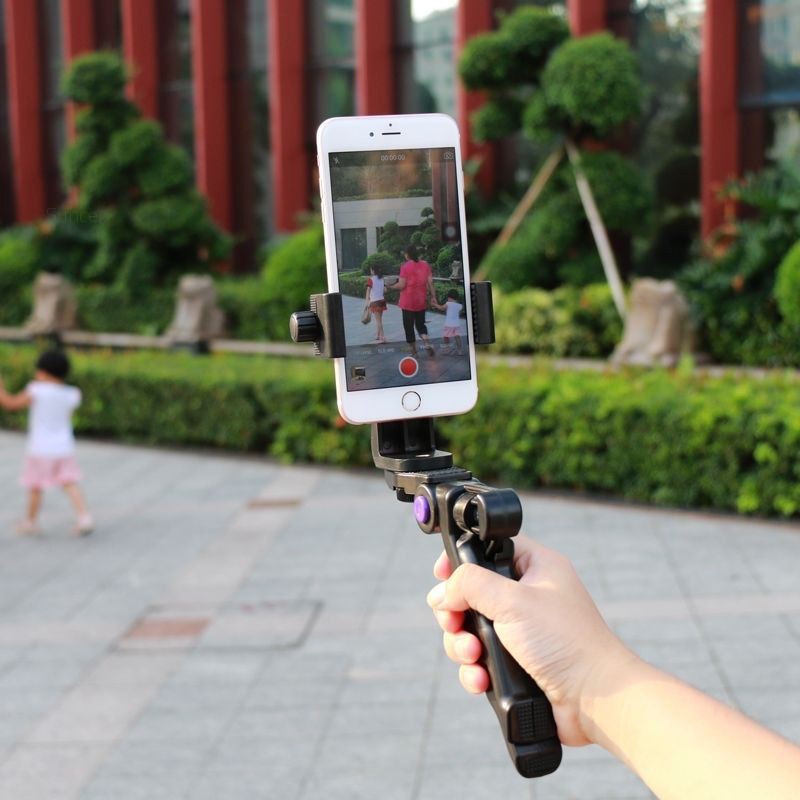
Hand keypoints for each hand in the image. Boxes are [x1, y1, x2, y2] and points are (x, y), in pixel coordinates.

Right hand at [427, 536, 633, 746]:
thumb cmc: (566, 642)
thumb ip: (470, 585)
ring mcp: (522, 630)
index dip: (463, 559)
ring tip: (473, 656)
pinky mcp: (517, 662)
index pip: (490, 548)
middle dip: (456, 614)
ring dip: (462, 645)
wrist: (595, 700)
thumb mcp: (513, 600)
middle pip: (471, 593)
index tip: (442, 574)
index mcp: (535, 567)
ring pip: (471, 629)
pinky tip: (482, 679)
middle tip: (454, 623)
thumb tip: (442, 591)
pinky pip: (481, 660)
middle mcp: (528, 596)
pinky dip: (475, 670)